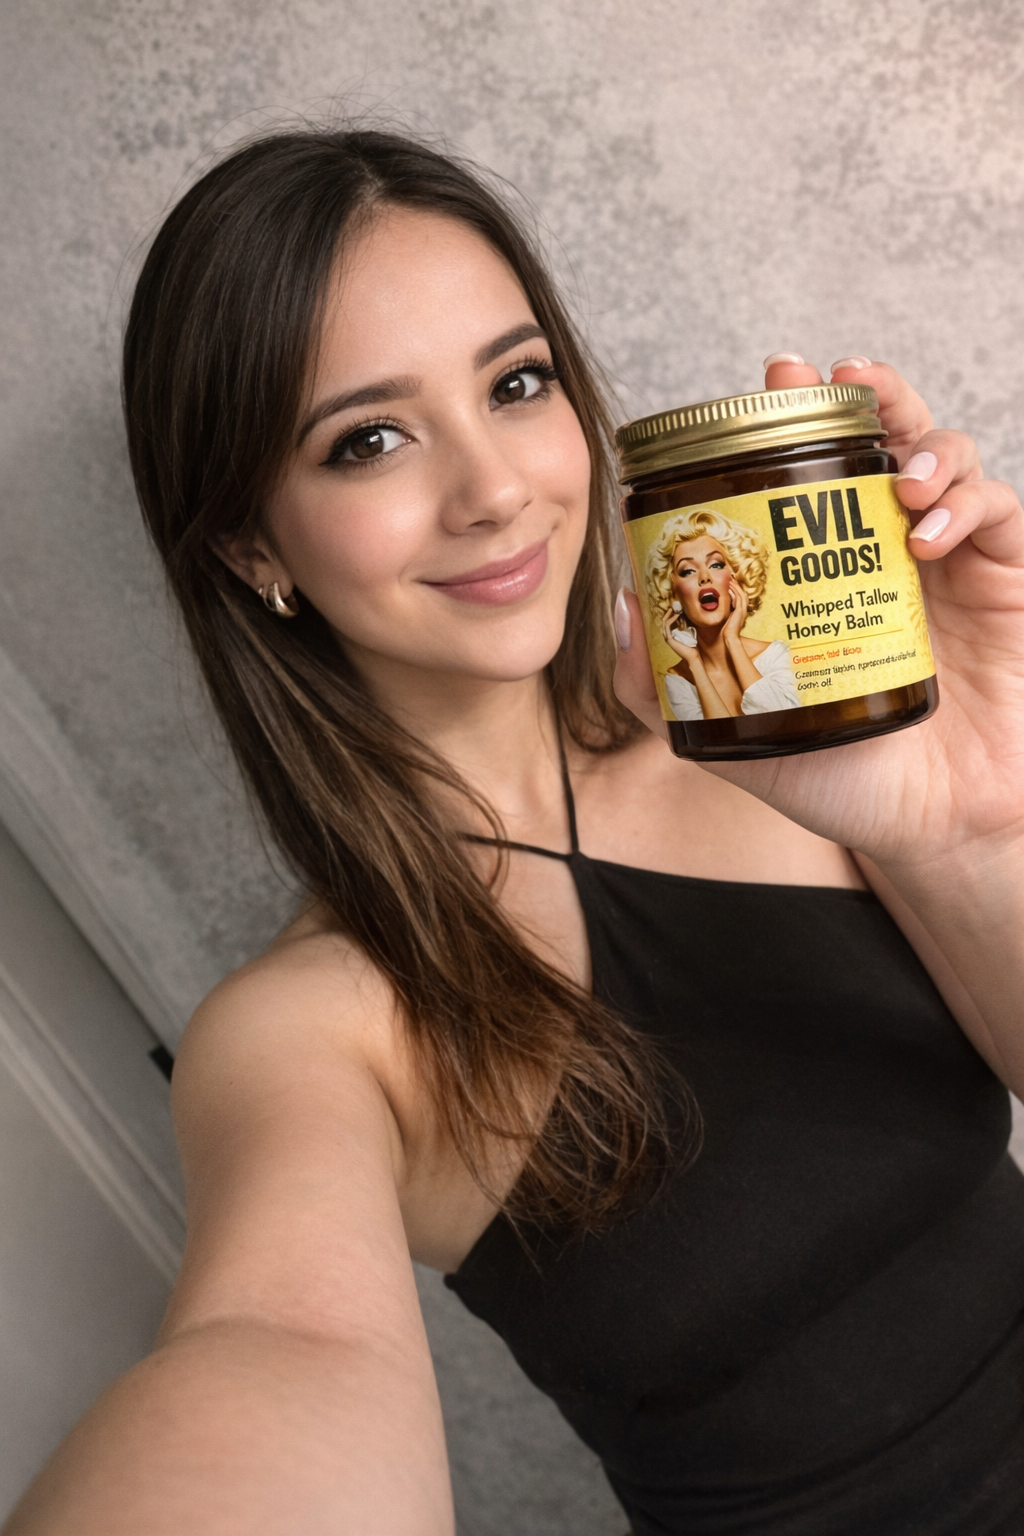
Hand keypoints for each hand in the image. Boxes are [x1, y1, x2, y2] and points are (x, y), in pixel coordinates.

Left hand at [615, 355, 1023, 872]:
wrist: (930, 830)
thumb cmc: (839, 782)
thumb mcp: (732, 734)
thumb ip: (663, 684)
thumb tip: (622, 607)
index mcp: (823, 572)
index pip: (808, 475)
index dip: (789, 421)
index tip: (763, 386)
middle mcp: (885, 552)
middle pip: (880, 437)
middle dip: (855, 393)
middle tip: (822, 373)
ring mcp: (949, 563)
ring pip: (944, 456)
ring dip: (920, 440)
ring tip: (894, 473)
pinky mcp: (1005, 581)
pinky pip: (997, 510)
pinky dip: (965, 503)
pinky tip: (926, 532)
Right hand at [660, 609, 700, 663]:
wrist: (692, 657)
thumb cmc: (692, 647)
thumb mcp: (689, 634)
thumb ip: (686, 627)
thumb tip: (687, 617)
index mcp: (671, 636)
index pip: (668, 623)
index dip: (671, 615)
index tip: (677, 609)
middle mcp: (667, 636)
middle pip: (664, 622)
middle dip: (668, 613)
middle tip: (674, 606)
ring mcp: (667, 638)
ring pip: (664, 623)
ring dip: (669, 615)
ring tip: (675, 609)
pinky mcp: (669, 639)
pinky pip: (667, 626)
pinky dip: (671, 619)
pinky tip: (677, 615)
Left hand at [722, 577, 747, 646]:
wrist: (730, 637)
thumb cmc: (727, 630)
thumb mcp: (726, 617)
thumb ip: (725, 611)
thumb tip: (718, 605)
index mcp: (740, 611)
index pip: (740, 597)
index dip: (736, 589)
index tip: (730, 583)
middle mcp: (743, 609)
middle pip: (743, 593)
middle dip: (737, 585)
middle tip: (731, 578)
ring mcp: (742, 610)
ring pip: (741, 594)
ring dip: (736, 587)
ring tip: (730, 580)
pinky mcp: (740, 611)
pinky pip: (738, 598)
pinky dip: (735, 592)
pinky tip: (730, 588)